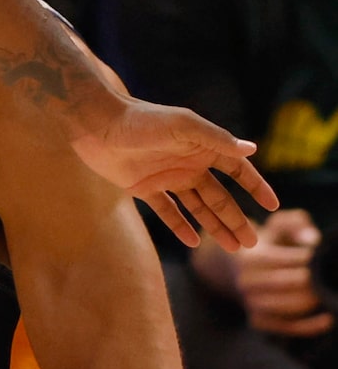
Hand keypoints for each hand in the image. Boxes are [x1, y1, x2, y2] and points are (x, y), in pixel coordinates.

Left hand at [70, 93, 278, 250]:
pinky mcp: (142, 187)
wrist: (95, 123)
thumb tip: (252, 148)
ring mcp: (165, 176)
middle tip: (253, 244)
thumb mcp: (182, 126)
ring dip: (214, 227)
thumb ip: (215, 138)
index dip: (255, 186)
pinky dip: (180, 226)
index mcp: (200, 146)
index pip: (236, 168)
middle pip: (219, 196)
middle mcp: (186, 162)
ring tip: (234, 248)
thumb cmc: (140, 119)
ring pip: (197, 207)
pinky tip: (193, 241)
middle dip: (236, 219)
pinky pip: (166, 211)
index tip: (273, 206)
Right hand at [193, 209, 331, 336]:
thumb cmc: (268, 243)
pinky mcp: (258, 321)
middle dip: (314, 279)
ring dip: (314, 300)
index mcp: (249, 257)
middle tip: (329, 275)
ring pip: (290, 307)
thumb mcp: (277, 226)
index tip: (322, 256)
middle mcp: (245, 281)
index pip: (285, 258)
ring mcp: (250, 303)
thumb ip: (295, 224)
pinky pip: (289, 327)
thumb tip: (312, 240)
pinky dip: (311, 325)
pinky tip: (328, 318)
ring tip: (328, 292)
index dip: (308, 257)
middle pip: (290, 283)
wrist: (239, 267)